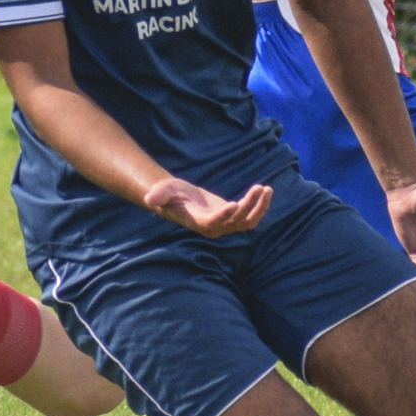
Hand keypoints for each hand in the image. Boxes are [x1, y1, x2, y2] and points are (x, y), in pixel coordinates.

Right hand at [143, 175, 271, 236]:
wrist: (177, 199)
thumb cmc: (169, 195)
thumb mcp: (163, 192)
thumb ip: (158, 195)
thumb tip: (149, 199)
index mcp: (198, 222)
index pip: (213, 223)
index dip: (224, 215)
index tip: (235, 204)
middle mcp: (214, 227)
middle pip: (236, 222)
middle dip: (250, 206)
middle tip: (259, 188)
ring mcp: (225, 224)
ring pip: (248, 222)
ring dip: (260, 207)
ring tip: (266, 189)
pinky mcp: (232, 217)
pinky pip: (250, 216)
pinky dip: (260, 206)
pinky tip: (266, 190)